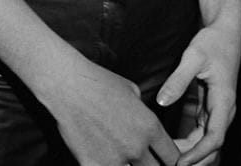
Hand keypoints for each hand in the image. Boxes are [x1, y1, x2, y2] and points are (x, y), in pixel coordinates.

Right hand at [49, 58, 179, 165]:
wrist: (68, 86)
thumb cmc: (99, 83)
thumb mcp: (132, 90)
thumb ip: (143, 113)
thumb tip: (144, 124)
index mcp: (150, 127)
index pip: (172, 157)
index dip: (169, 160)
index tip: (162, 159)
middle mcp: (136, 147)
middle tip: (141, 159)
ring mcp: (115, 159)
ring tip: (121, 156)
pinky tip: (104, 160)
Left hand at [157, 25, 239, 165]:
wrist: (225, 32)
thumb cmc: (212, 42)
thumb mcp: (193, 57)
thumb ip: (178, 80)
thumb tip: (162, 102)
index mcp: (224, 101)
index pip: (214, 138)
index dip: (197, 154)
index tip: (179, 163)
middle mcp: (225, 110)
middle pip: (212, 147)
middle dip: (194, 160)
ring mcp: (219, 110)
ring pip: (207, 142)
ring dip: (192, 154)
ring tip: (168, 160)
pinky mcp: (212, 108)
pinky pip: (203, 133)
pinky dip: (191, 143)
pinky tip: (174, 147)